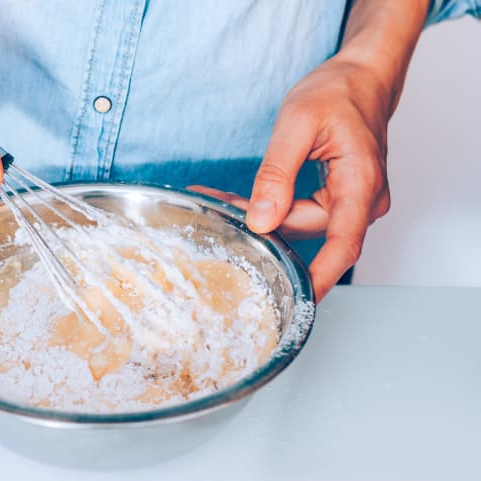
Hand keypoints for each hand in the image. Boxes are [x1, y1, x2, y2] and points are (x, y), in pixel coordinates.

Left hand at [191, 57, 391, 301]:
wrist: (362, 78)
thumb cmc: (338, 92)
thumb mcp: (298, 123)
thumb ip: (277, 173)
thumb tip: (261, 219)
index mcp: (359, 183)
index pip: (343, 246)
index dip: (319, 279)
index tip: (295, 304)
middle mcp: (362, 200)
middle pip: (306, 233)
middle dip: (260, 226)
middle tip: (216, 207)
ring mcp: (351, 201)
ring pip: (299, 224)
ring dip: (261, 215)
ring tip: (221, 197)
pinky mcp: (338, 199)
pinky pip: (301, 213)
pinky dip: (273, 207)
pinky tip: (243, 199)